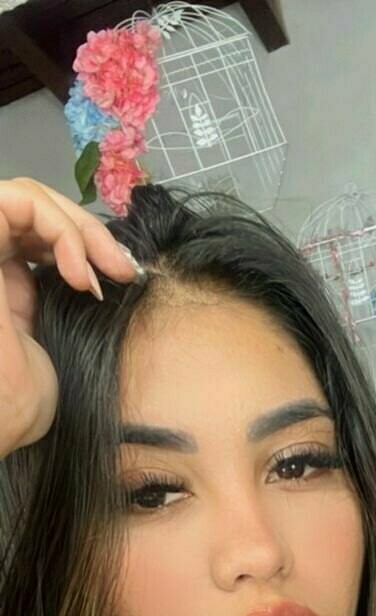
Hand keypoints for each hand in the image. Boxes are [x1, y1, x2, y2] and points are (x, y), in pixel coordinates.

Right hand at [0, 176, 141, 455]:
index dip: (83, 242)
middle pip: (34, 206)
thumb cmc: (21, 400)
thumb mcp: (50, 335)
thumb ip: (55, 295)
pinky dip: (58, 225)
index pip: (37, 229)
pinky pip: (16, 200)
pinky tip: (78, 270)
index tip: (123, 275)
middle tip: (123, 268)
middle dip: (89, 230)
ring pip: (26, 196)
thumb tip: (89, 270)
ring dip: (78, 226)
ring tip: (104, 270)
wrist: (2, 420)